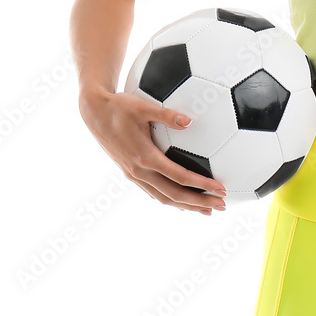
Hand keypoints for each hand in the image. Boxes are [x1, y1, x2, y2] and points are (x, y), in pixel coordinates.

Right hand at [79, 89, 226, 213]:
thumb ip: (167, 115)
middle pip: (174, 195)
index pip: (179, 177)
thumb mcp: (144, 107)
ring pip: (163, 198)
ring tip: (207, 209)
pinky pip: (154, 192)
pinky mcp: (130, 173)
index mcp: (145, 157)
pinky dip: (171, 199)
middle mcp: (139, 171)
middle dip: (199, 203)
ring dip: (186, 205)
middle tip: (222, 205)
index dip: (201, 185)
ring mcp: (133, 174)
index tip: (220, 189)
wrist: (94, 113)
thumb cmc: (120, 107)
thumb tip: (190, 120)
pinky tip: (183, 200)